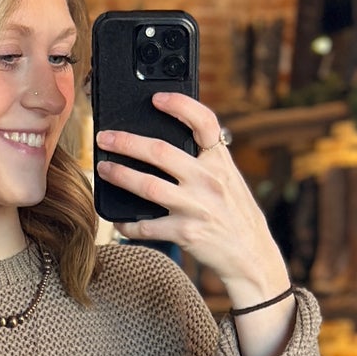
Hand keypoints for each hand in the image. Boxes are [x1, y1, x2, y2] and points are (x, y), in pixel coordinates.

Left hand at [95, 93, 288, 304]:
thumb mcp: (230, 181)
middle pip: (160, 152)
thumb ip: (206, 162)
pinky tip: (118, 219)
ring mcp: (196, 207)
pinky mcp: (185, 233)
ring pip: (148, 185)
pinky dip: (129, 224)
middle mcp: (208, 181)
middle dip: (126, 142)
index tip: (156, 98)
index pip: (204, 122)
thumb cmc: (237, 216)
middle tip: (105, 137)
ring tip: (104, 169)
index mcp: (220, 162)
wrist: (252, 257)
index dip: (179, 105)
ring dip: (120, 175)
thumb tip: (170, 145)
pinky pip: (147, 226)